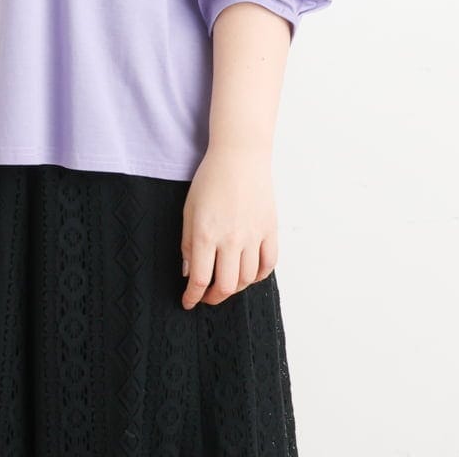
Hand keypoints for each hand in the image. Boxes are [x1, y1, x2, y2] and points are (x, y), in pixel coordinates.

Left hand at [180, 144, 278, 308]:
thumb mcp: (189, 209)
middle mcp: (232, 239)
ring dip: (235, 288)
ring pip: (248, 279)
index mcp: (207, 233)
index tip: (188, 302)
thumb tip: (188, 272)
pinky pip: (268, 264)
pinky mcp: (270, 230)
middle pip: (226, 286)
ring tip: (226, 283)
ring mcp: (254, 236)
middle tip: (207, 296)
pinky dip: (259, 276)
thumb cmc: (210, 179)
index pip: (201, 279)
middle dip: (214, 297)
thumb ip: (188, 243)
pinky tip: (249, 273)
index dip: (193, 297)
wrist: (240, 156)